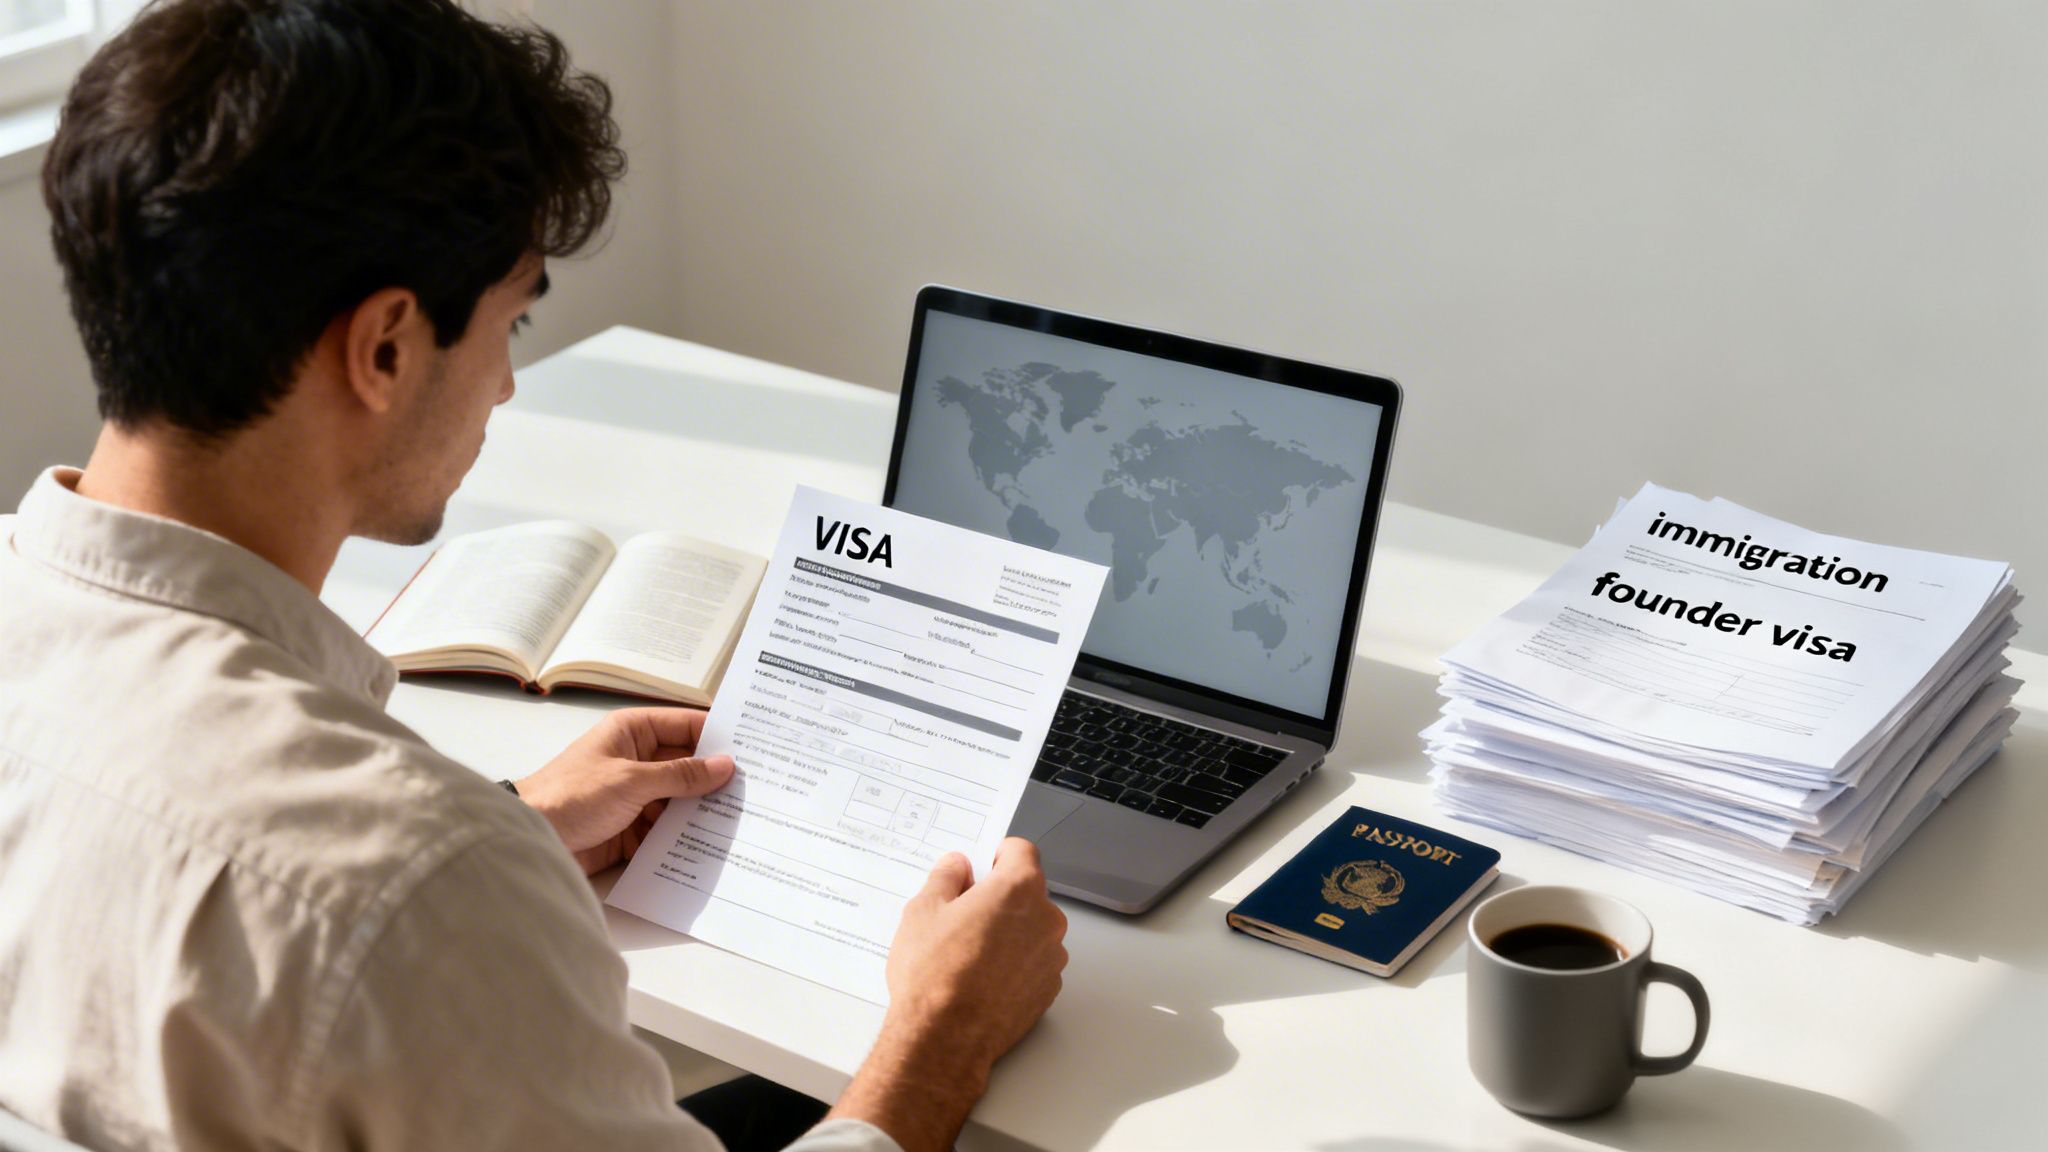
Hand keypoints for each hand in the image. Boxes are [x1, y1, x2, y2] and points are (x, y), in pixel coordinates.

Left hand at [512, 707, 734, 874]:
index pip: (687, 726)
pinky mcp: (633, 829)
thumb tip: (725, 766)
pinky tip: (714, 845)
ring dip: (704, 811)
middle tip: (759, 788)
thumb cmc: (570, 794)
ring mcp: (636, 796)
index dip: (719, 735)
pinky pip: (668, 830)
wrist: (531, 838)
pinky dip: (686, 837)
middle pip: (688, 766)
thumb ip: (681, 775)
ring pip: (682, 800)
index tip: (756, 746)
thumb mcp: (632, 780)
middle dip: (717, 778)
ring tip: (745, 819)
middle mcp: (638, 760)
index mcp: (634, 732)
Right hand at [828, 838, 1067, 1151]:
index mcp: (1018, 888)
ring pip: (1031, 929)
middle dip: (999, 897)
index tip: (979, 870)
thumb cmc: (934, 975)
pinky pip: (1033, 962)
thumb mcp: (923, 911)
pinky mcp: (1049, 989)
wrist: (946, 1039)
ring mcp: (1051, 956)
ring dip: (1009, 932)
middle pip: (1027, 891)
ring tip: (968, 954)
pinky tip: (982, 979)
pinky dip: (1014, 964)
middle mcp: (1045, 918)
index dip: (996, 857)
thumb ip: (946, 877)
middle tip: (962, 916)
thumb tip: (956, 866)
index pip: (1020, 851)